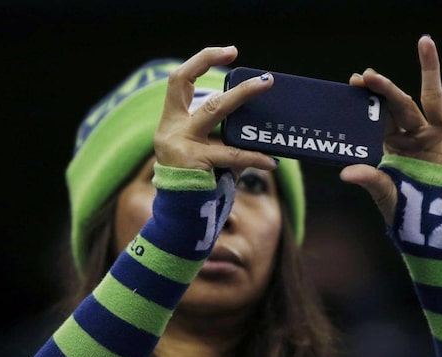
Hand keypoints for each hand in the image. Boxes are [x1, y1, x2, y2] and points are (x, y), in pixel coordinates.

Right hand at [154, 45, 277, 172]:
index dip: (200, 61)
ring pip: (214, 109)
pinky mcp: (193, 163)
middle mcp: (170, 128)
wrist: (180, 218)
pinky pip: (231, 155)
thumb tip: (254, 123)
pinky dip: (253, 157)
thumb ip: (220, 136)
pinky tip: (270, 160)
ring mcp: (178, 144)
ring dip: (242, 94)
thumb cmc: (196, 183)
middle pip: (187, 83)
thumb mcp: (202, 154)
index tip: (228, 52)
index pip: (178, 81)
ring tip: (266, 86)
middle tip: (253, 66)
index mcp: (171, 122)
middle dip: (213, 62)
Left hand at [340, 35, 441, 224]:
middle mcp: (415, 134)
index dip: (369, 101)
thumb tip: (346, 173)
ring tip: (425, 42)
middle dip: (386, 89)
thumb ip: (370, 179)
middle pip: (400, 104)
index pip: (380, 117)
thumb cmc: (404, 208)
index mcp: (394, 143)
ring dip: (430, 71)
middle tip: (369, 74)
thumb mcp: (385, 193)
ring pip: (434, 99)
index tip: (355, 82)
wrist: (431, 226)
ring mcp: (440, 136)